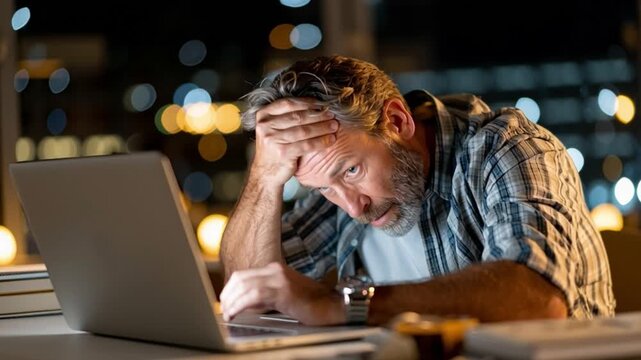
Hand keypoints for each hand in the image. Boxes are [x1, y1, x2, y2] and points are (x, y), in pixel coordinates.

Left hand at [219, 262, 344, 325]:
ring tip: (228, 314)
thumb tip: (244, 304)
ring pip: (245, 286)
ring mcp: (280, 279)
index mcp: (275, 269)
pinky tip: (236, 314)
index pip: (243, 275)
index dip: (229, 289)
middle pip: (240, 278)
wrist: (331, 306)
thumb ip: (265, 296)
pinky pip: (254, 296)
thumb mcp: (283, 296)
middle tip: (223, 310)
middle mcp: (276, 270)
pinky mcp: (284, 291)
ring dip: (232, 302)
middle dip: (227, 295)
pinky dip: (240, 305)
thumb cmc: (310, 304)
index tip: (224, 302)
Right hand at [251, 98, 337, 187]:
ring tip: (334, 125)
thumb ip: (286, 115)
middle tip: (331, 114)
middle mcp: (265, 126)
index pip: (288, 103)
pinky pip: (307, 145)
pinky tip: (330, 139)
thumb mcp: (273, 128)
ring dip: (322, 127)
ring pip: (304, 130)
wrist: (266, 173)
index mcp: (263, 115)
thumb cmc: (274, 148)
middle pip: (298, 116)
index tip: (322, 103)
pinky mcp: (283, 153)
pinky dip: (321, 141)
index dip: (307, 102)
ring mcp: (273, 139)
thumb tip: (314, 104)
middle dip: (318, 115)